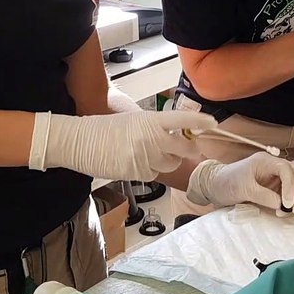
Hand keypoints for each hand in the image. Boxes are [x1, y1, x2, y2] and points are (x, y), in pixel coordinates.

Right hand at [35, 110, 217, 180]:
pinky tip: (136, 162)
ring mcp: (144, 157)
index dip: (199, 121)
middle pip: (183, 148)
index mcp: (150, 120)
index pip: (181, 119)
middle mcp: (150, 139)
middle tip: (188, 148)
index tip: (213, 123)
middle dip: (188, 149)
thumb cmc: (106, 128)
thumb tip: (177, 134)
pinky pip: (154, 174)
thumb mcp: (133, 120)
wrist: (80, 142)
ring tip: (151, 153)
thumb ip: (155, 127)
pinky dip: (151, 170)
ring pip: (170, 164)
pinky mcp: (136, 173)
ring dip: (168, 161)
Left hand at [186, 153, 293, 216]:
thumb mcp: (243, 189)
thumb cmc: (227, 183)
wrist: (215, 187)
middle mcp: (272, 167)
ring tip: (290, 212)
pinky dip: (290, 201)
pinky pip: (287, 192)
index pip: (286, 169)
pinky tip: (284, 211)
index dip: (290, 185)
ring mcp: (274, 176)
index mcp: (265, 161)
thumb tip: (282, 204)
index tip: (287, 203)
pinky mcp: (273, 187)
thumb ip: (263, 195)